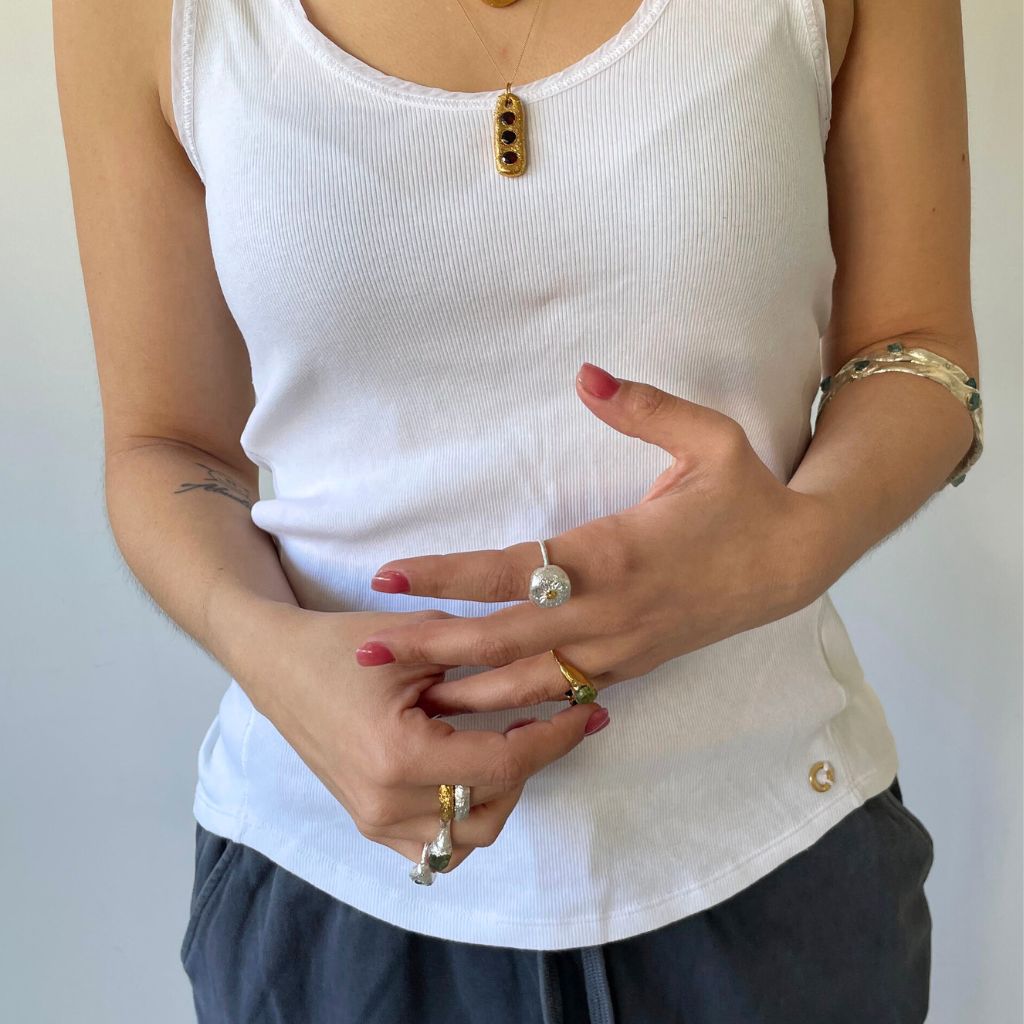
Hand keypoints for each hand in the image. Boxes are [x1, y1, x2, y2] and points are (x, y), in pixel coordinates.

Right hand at [239, 602, 606, 872]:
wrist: (279, 663)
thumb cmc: (346, 644)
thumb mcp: (422, 641)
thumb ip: (488, 663)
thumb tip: (557, 674)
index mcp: (399, 757)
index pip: (505, 763)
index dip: (556, 738)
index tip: (588, 712)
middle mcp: (385, 803)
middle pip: (495, 804)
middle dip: (533, 762)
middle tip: (553, 721)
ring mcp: (373, 821)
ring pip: (470, 835)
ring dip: (502, 794)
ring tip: (512, 744)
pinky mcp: (368, 823)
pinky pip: (435, 847)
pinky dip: (465, 819)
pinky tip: (476, 775)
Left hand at [354, 362, 830, 715]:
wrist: (793, 565)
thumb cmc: (747, 497)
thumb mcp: (710, 439)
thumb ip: (644, 407)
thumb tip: (586, 373)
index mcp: (616, 554)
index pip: (513, 570)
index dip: (446, 575)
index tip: (386, 577)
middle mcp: (609, 613)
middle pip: (502, 640)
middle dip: (430, 646)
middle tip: (363, 651)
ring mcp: (618, 649)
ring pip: (527, 684)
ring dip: (461, 688)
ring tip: (400, 689)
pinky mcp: (627, 667)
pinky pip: (557, 694)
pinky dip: (509, 704)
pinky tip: (468, 705)